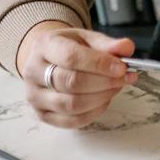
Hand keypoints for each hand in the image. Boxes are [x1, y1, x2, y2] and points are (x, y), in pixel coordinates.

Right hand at [15, 22, 135, 128]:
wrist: (47, 60)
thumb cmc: (68, 48)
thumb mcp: (86, 38)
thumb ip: (106, 44)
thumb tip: (126, 48)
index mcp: (44, 46)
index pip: (71, 57)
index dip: (99, 64)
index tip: (121, 67)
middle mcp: (33, 72)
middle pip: (72, 83)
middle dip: (104, 82)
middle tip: (124, 77)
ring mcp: (35, 96)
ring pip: (71, 104)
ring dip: (101, 98)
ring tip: (115, 87)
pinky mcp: (42, 115)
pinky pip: (72, 121)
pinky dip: (94, 112)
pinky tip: (104, 100)